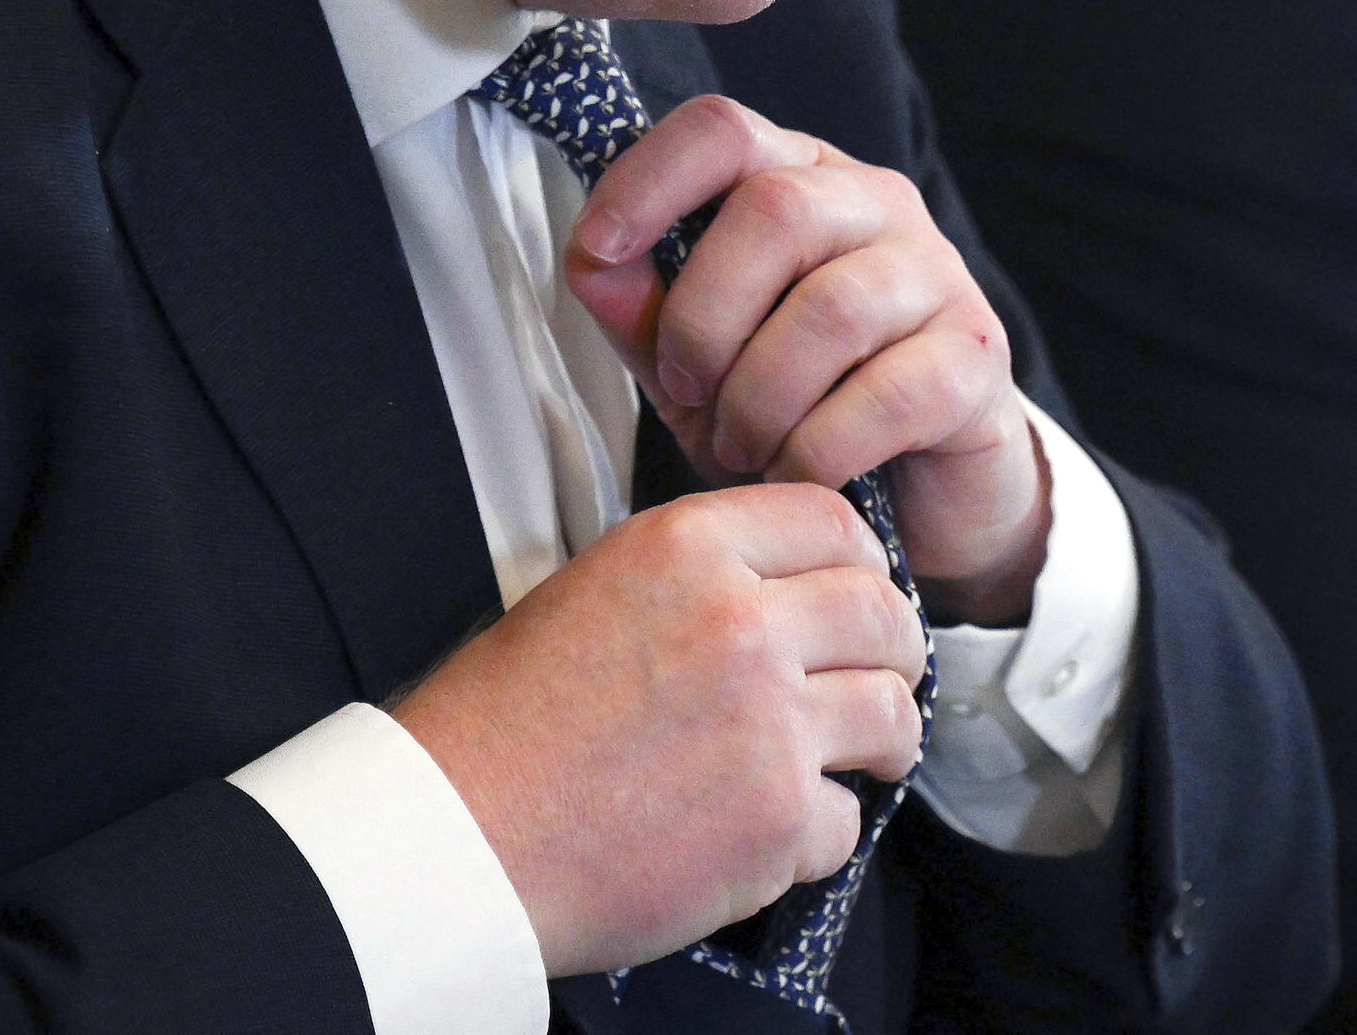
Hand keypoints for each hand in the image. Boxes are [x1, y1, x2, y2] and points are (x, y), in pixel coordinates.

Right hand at [390, 483, 926, 974]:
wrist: (461, 835)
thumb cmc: (506, 725)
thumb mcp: (593, 589)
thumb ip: (698, 577)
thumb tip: (783, 590)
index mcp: (687, 548)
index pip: (834, 520)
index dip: (861, 561)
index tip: (863, 590)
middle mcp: (740, 622)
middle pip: (884, 614)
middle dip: (895, 649)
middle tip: (879, 676)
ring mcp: (769, 723)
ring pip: (891, 713)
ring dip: (882, 739)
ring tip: (858, 756)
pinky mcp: (777, 820)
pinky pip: (849, 818)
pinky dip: (818, 833)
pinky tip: (768, 830)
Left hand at [565, 94, 1049, 626]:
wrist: (922, 491)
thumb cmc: (798, 408)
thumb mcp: (697, 364)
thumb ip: (642, 312)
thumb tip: (593, 261)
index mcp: (797, 177)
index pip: (722, 129)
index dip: (647, 178)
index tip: (595, 247)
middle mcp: (875, 204)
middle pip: (775, 209)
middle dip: (704, 317)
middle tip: (688, 389)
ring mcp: (937, 273)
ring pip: (830, 307)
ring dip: (759, 397)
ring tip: (741, 445)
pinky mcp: (977, 356)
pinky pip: (884, 394)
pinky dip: (817, 448)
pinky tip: (798, 472)